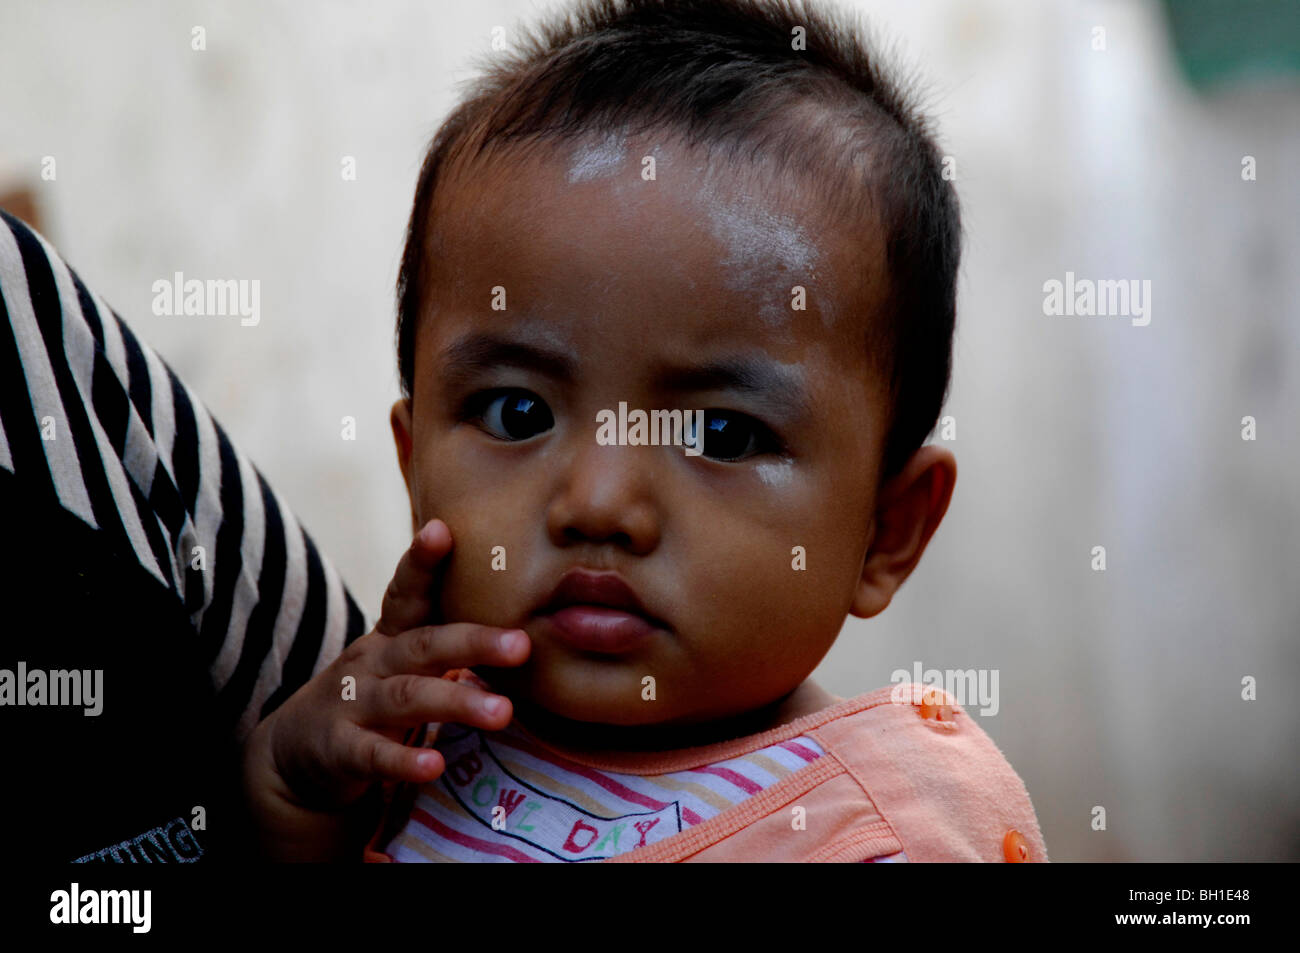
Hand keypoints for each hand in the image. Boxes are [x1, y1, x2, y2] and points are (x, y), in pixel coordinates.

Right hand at [240, 518, 530, 859]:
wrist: (298, 751)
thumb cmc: (375, 693)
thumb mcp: (404, 658)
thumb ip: (449, 635)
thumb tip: (527, 614)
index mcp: (393, 634)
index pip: (408, 592)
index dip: (422, 561)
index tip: (442, 530)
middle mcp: (372, 661)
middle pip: (424, 645)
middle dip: (474, 642)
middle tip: (521, 645)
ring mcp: (353, 704)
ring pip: (407, 697)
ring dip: (456, 702)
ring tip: (502, 713)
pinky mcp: (342, 750)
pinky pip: (374, 755)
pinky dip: (403, 760)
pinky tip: (434, 766)